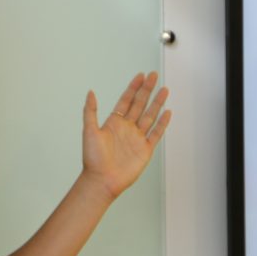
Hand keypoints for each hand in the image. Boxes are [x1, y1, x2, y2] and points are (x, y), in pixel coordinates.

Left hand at [82, 72, 170, 200]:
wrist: (102, 180)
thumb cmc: (93, 158)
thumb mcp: (89, 131)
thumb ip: (90, 111)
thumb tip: (90, 92)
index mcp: (114, 122)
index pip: (126, 100)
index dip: (133, 88)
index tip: (141, 76)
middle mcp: (127, 128)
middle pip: (140, 104)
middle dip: (147, 90)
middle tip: (154, 75)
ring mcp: (137, 138)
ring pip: (150, 116)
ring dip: (157, 103)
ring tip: (164, 89)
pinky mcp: (145, 150)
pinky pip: (156, 133)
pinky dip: (162, 123)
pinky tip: (167, 112)